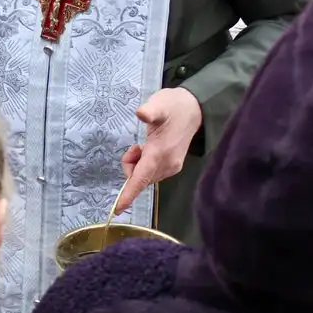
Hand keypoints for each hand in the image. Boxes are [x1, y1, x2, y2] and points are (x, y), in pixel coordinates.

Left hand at [117, 88, 202, 213]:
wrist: (194, 109)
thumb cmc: (173, 105)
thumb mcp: (159, 103)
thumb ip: (150, 111)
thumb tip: (141, 113)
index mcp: (160, 152)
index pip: (141, 178)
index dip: (129, 193)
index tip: (118, 209)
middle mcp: (167, 164)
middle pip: (139, 178)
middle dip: (131, 165)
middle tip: (135, 145)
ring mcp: (172, 167)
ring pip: (145, 176)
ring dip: (137, 164)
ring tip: (144, 144)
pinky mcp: (174, 166)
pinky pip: (151, 173)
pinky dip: (144, 164)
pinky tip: (149, 148)